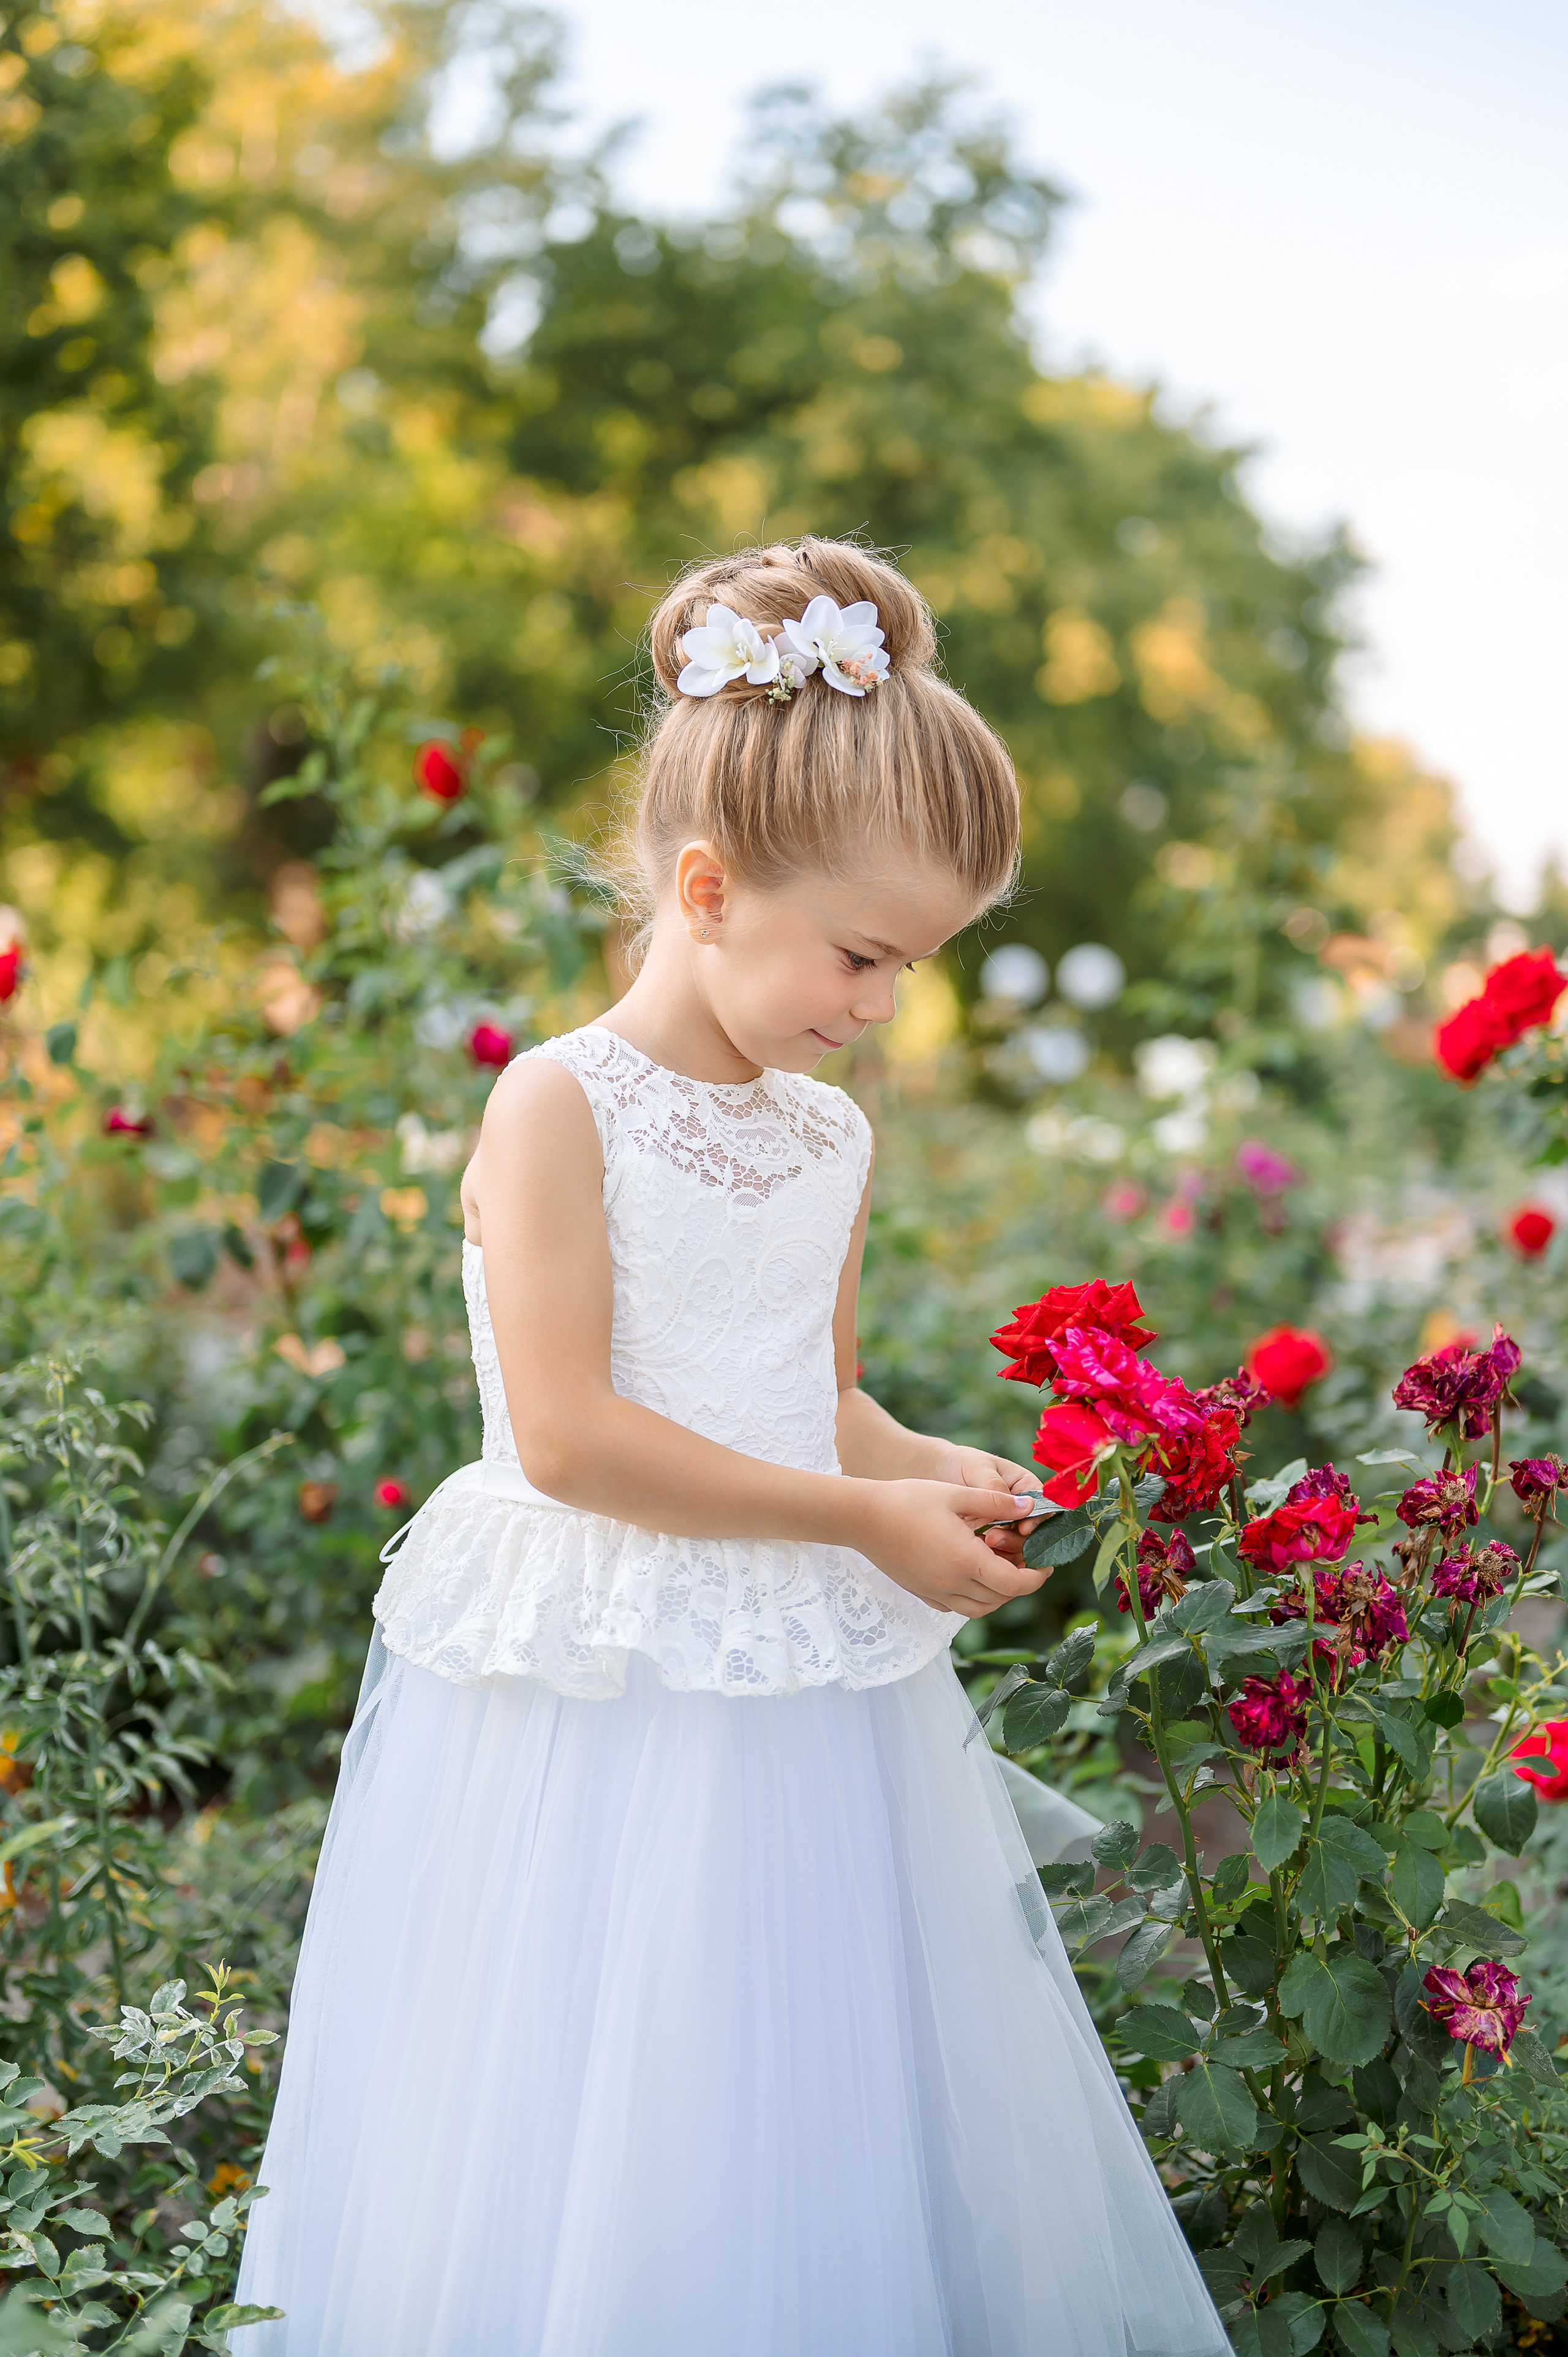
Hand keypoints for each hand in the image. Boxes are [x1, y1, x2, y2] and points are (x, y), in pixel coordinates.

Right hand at [848, 1477, 1049, 1617]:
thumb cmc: (907, 1499)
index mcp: (965, 1560)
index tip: (1044, 1563)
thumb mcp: (956, 1494)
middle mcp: (952, 1584)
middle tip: (1027, 1562)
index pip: (1014, 1584)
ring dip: (998, 1594)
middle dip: (1020, 1585)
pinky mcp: (921, 1593)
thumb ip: (995, 1502)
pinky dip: (973, 1598)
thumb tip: (1031, 1508)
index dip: (1036, 1577)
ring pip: (980, 1608)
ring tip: (1002, 1568)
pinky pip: (956, 1607)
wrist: (861, 1517)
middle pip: (1000, 1599)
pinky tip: (971, 1574)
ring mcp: (935, 1592)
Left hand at [929, 1444, 1048, 1571]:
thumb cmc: (960, 1464)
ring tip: (984, 1542)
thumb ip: (996, 1485)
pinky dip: (993, 1558)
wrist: (934, 1474)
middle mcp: (1020, 1509)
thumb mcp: (977, 1468)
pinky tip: (977, 1555)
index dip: (1038, 1520)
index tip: (1023, 1529)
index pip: (1043, 1506)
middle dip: (1018, 1540)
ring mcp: (1007, 1526)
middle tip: (993, 1538)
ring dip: (1006, 1551)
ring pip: (1019, 1547)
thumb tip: (1022, 1505)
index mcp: (1025, 1486)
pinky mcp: (992, 1540)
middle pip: (1033, 1532)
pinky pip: (1001, 1555)